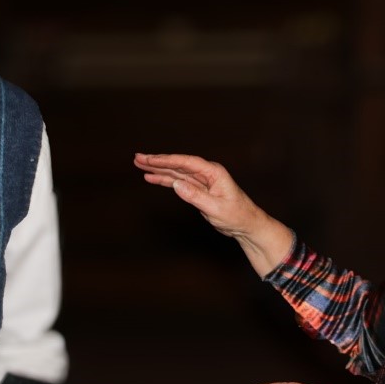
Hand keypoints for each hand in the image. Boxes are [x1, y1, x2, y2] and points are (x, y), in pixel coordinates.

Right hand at [133, 153, 292, 274]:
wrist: (246, 225)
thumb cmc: (237, 216)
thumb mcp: (216, 208)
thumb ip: (195, 196)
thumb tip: (177, 185)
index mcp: (213, 172)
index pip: (186, 162)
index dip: (166, 160)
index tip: (150, 159)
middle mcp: (207, 173)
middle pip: (178, 164)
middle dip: (157, 161)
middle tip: (138, 158)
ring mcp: (201, 180)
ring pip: (176, 172)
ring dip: (158, 169)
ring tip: (140, 164)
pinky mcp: (198, 189)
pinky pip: (178, 182)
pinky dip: (165, 180)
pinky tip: (152, 177)